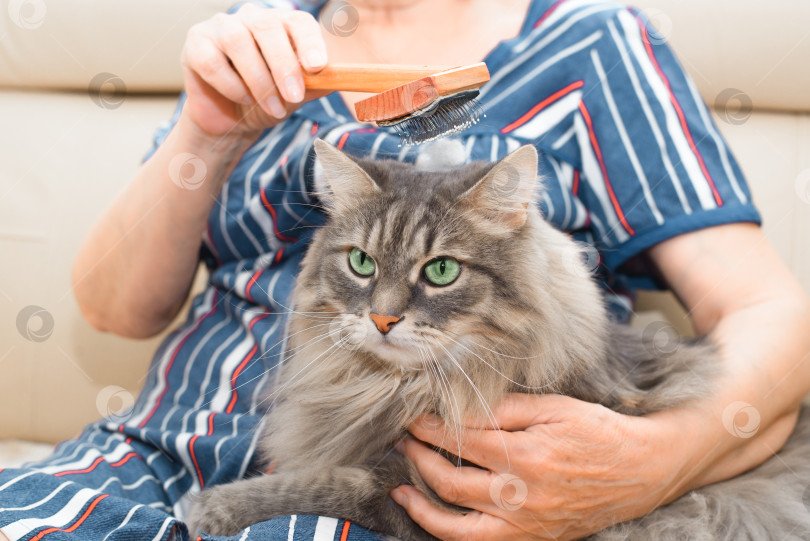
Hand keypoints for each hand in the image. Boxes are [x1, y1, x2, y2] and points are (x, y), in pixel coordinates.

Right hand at [181, 4, 330, 137]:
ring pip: (238, 41)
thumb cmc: (266, 101)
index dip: (309, 42)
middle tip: (294, 96)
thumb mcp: (296, 95)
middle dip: (283, 65)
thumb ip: (316, 85)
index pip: (298, 22)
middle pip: (267, 27)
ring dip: (259, 80)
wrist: (230, 121)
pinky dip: (231, 85)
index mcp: (281, 24)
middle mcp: (250, 18)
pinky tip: (243, 99)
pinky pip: (212, 61)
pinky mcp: (195, 44)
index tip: (317, 67)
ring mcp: (220, 27)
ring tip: (272, 108)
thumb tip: (339, 79)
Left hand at [392, 394, 692, 539]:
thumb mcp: (553, 407)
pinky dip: (448, 533)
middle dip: (417, 458)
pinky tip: (431, 517)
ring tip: (400, 488)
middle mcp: (522, 496)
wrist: (640, 470)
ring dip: (421, 505)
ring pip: (455, 525)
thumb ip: (504, 408)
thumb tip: (459, 408)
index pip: (460, 441)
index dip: (428, 427)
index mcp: (527, 456)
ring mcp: (525, 525)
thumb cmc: (597, 431)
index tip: (410, 416)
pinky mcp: (530, 539)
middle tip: (401, 441)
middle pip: (450, 481)